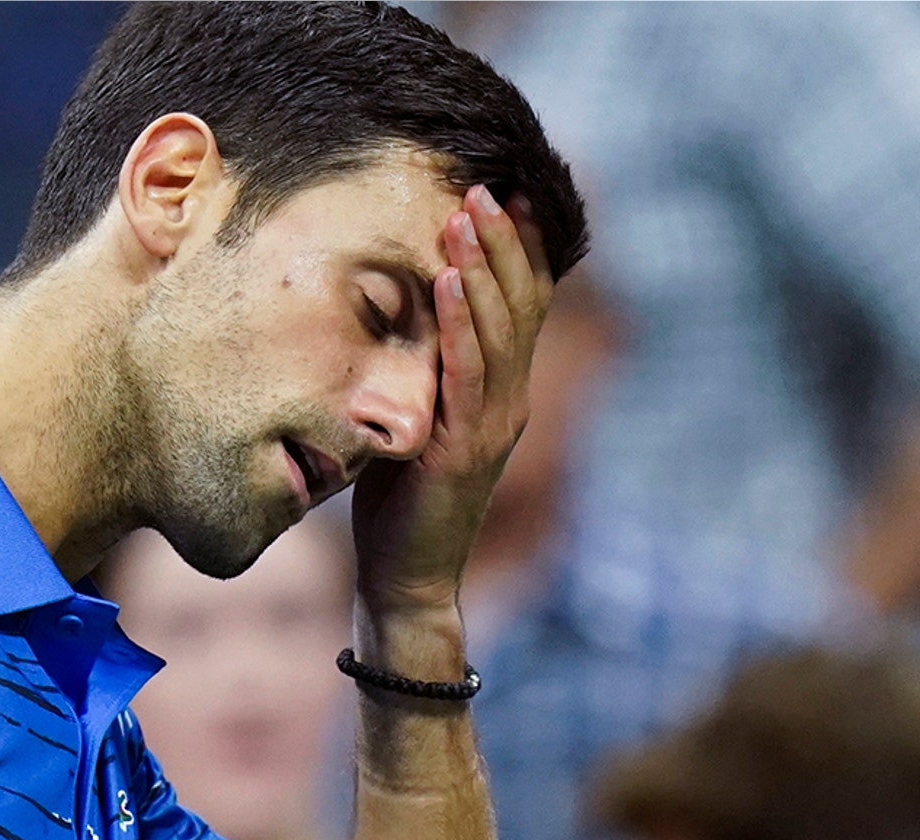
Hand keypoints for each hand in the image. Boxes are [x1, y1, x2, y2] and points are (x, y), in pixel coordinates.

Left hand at [350, 185, 554, 619]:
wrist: (407, 575)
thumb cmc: (400, 499)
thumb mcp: (415, 419)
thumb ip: (424, 373)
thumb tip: (395, 313)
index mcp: (503, 391)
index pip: (524, 307)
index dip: (522, 251)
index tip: (509, 195)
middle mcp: (509, 400)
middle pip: (519, 305)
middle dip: (503, 242)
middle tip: (485, 185)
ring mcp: (491, 424)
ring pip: (498, 330)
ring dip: (481, 267)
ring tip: (466, 213)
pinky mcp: (461, 447)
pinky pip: (463, 373)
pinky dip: (457, 324)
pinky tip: (443, 281)